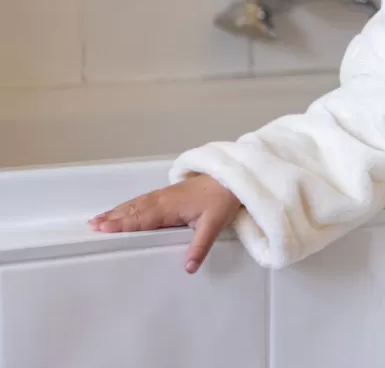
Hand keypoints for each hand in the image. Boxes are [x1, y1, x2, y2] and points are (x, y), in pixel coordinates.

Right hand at [88, 174, 241, 273]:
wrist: (232, 177)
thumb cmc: (222, 199)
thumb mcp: (214, 224)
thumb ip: (200, 246)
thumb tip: (188, 268)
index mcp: (171, 207)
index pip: (142, 218)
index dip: (122, 224)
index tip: (102, 228)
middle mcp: (164, 199)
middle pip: (134, 210)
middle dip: (113, 217)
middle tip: (91, 226)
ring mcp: (166, 194)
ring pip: (137, 203)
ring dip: (118, 211)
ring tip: (98, 219)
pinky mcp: (169, 193)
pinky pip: (144, 199)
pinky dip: (129, 205)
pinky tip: (123, 209)